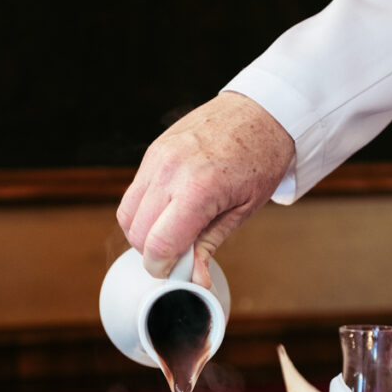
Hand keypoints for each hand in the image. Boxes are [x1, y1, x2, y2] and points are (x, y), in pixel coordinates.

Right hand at [117, 92, 293, 286]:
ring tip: (174, 233)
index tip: (178, 272)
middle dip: (155, 254)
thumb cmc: (261, 158)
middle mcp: (170, 171)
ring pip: (127, 215)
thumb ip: (210, 245)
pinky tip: (169, 212)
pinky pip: (134, 193)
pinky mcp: (153, 151)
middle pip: (137, 234)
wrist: (263, 110)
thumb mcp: (243, 210)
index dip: (163, 268)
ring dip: (144, 234)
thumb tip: (195, 281)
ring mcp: (157, 158)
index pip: (158, 244)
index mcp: (198, 188)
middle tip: (181, 254)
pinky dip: (144, 212)